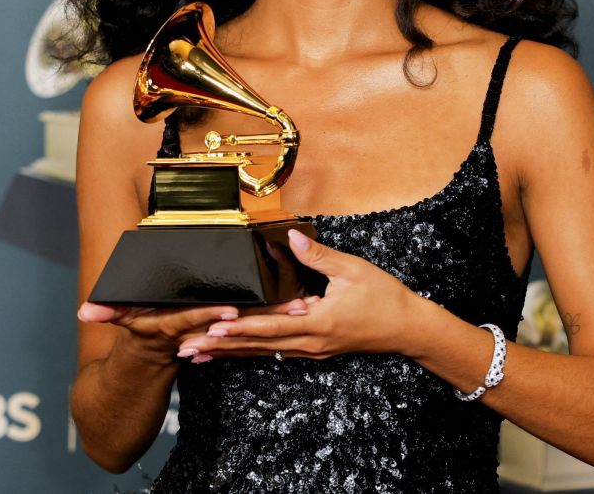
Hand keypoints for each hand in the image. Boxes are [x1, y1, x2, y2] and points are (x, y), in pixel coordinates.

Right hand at [76, 301, 300, 365]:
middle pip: (234, 322)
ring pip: (250, 328)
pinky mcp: (226, 337)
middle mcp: (198, 331)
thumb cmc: (139, 333)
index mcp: (176, 324)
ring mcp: (215, 336)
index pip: (195, 318)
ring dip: (278, 319)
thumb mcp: (124, 319)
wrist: (147, 365)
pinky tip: (298, 315)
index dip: (211, 315)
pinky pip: (254, 331)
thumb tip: (86, 312)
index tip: (233, 312)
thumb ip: (109, 312)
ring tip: (304, 306)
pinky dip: (275, 324)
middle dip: (265, 315)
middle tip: (294, 306)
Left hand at [175, 230, 420, 362]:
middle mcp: (310, 342)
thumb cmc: (385, 298)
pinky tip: (237, 351)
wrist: (408, 328)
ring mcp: (313, 349)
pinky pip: (279, 351)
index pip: (270, 326)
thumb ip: (320, 257)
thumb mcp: (354, 271)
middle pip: (258, 345)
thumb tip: (294, 239)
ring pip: (264, 351)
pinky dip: (253, 350)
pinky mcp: (317, 349)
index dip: (239, 328)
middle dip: (220, 346)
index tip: (211, 329)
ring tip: (199, 354)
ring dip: (231, 352)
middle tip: (185, 348)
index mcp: (317, 322)